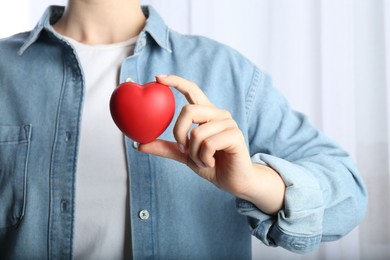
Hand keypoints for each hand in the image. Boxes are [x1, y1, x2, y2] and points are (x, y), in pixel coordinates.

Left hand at [139, 75, 284, 213]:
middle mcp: (218, 114)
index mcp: (206, 114)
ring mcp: (228, 123)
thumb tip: (138, 144)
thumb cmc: (211, 164)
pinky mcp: (235, 135)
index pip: (192, 90)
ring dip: (194, 153)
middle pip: (189, 110)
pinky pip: (208, 144)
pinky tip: (211, 162)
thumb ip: (166, 148)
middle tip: (182, 149)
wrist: (233, 181)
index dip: (176, 82)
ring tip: (202, 160)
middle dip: (179, 132)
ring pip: (198, 132)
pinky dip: (204, 158)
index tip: (158, 78)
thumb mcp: (185, 155)